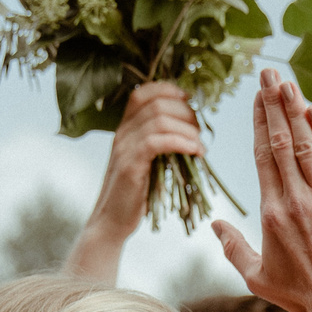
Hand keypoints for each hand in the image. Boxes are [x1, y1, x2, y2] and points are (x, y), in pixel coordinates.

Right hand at [67, 82, 202, 277]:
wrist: (112, 221)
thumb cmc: (135, 193)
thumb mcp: (147, 161)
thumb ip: (160, 142)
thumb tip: (192, 129)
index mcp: (125, 127)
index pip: (143, 92)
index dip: (169, 90)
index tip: (190, 101)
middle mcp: (122, 132)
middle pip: (157, 103)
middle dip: (186, 113)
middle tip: (200, 132)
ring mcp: (123, 147)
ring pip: (159, 120)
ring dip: (188, 130)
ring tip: (199, 147)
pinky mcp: (129, 165)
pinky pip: (157, 142)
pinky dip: (181, 142)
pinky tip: (195, 153)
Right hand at [212, 71, 311, 311]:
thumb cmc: (301, 295)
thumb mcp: (257, 276)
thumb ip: (233, 247)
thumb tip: (214, 225)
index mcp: (272, 212)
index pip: (262, 157)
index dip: (258, 123)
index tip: (256, 99)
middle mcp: (296, 199)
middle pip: (280, 141)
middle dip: (273, 104)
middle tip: (267, 74)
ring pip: (306, 143)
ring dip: (296, 109)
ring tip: (287, 81)